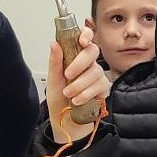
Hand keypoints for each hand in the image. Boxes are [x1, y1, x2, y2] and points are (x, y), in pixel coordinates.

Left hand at [47, 25, 108, 143]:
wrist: (65, 121)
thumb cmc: (59, 100)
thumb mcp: (52, 80)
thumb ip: (55, 62)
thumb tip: (54, 43)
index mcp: (75, 57)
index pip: (85, 38)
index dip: (86, 35)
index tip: (81, 41)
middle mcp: (88, 64)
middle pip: (93, 52)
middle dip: (80, 63)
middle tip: (67, 75)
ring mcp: (97, 76)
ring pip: (95, 72)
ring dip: (79, 84)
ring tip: (68, 94)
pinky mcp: (104, 89)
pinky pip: (99, 86)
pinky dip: (86, 94)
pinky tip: (77, 100)